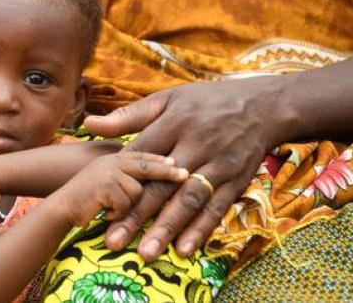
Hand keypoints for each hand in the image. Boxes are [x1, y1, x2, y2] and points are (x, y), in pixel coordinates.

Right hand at [54, 152, 186, 226]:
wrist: (60, 208)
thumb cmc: (84, 199)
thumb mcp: (106, 180)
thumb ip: (125, 175)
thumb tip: (152, 178)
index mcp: (113, 158)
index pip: (143, 155)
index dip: (162, 160)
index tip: (179, 165)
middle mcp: (112, 160)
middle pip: (146, 166)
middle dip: (167, 172)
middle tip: (185, 176)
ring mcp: (108, 172)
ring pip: (138, 191)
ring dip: (127, 206)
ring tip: (110, 208)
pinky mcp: (105, 186)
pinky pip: (126, 204)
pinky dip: (117, 213)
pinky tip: (104, 212)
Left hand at [84, 77, 295, 260]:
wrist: (264, 105)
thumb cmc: (206, 101)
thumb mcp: (167, 99)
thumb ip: (128, 116)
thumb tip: (88, 125)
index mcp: (174, 122)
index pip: (141, 156)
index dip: (121, 181)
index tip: (99, 206)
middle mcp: (196, 144)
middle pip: (162, 184)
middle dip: (137, 215)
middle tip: (113, 241)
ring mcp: (219, 164)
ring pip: (188, 200)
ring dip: (167, 228)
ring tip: (145, 253)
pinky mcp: (237, 180)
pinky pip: (217, 208)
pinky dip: (201, 229)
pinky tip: (184, 249)